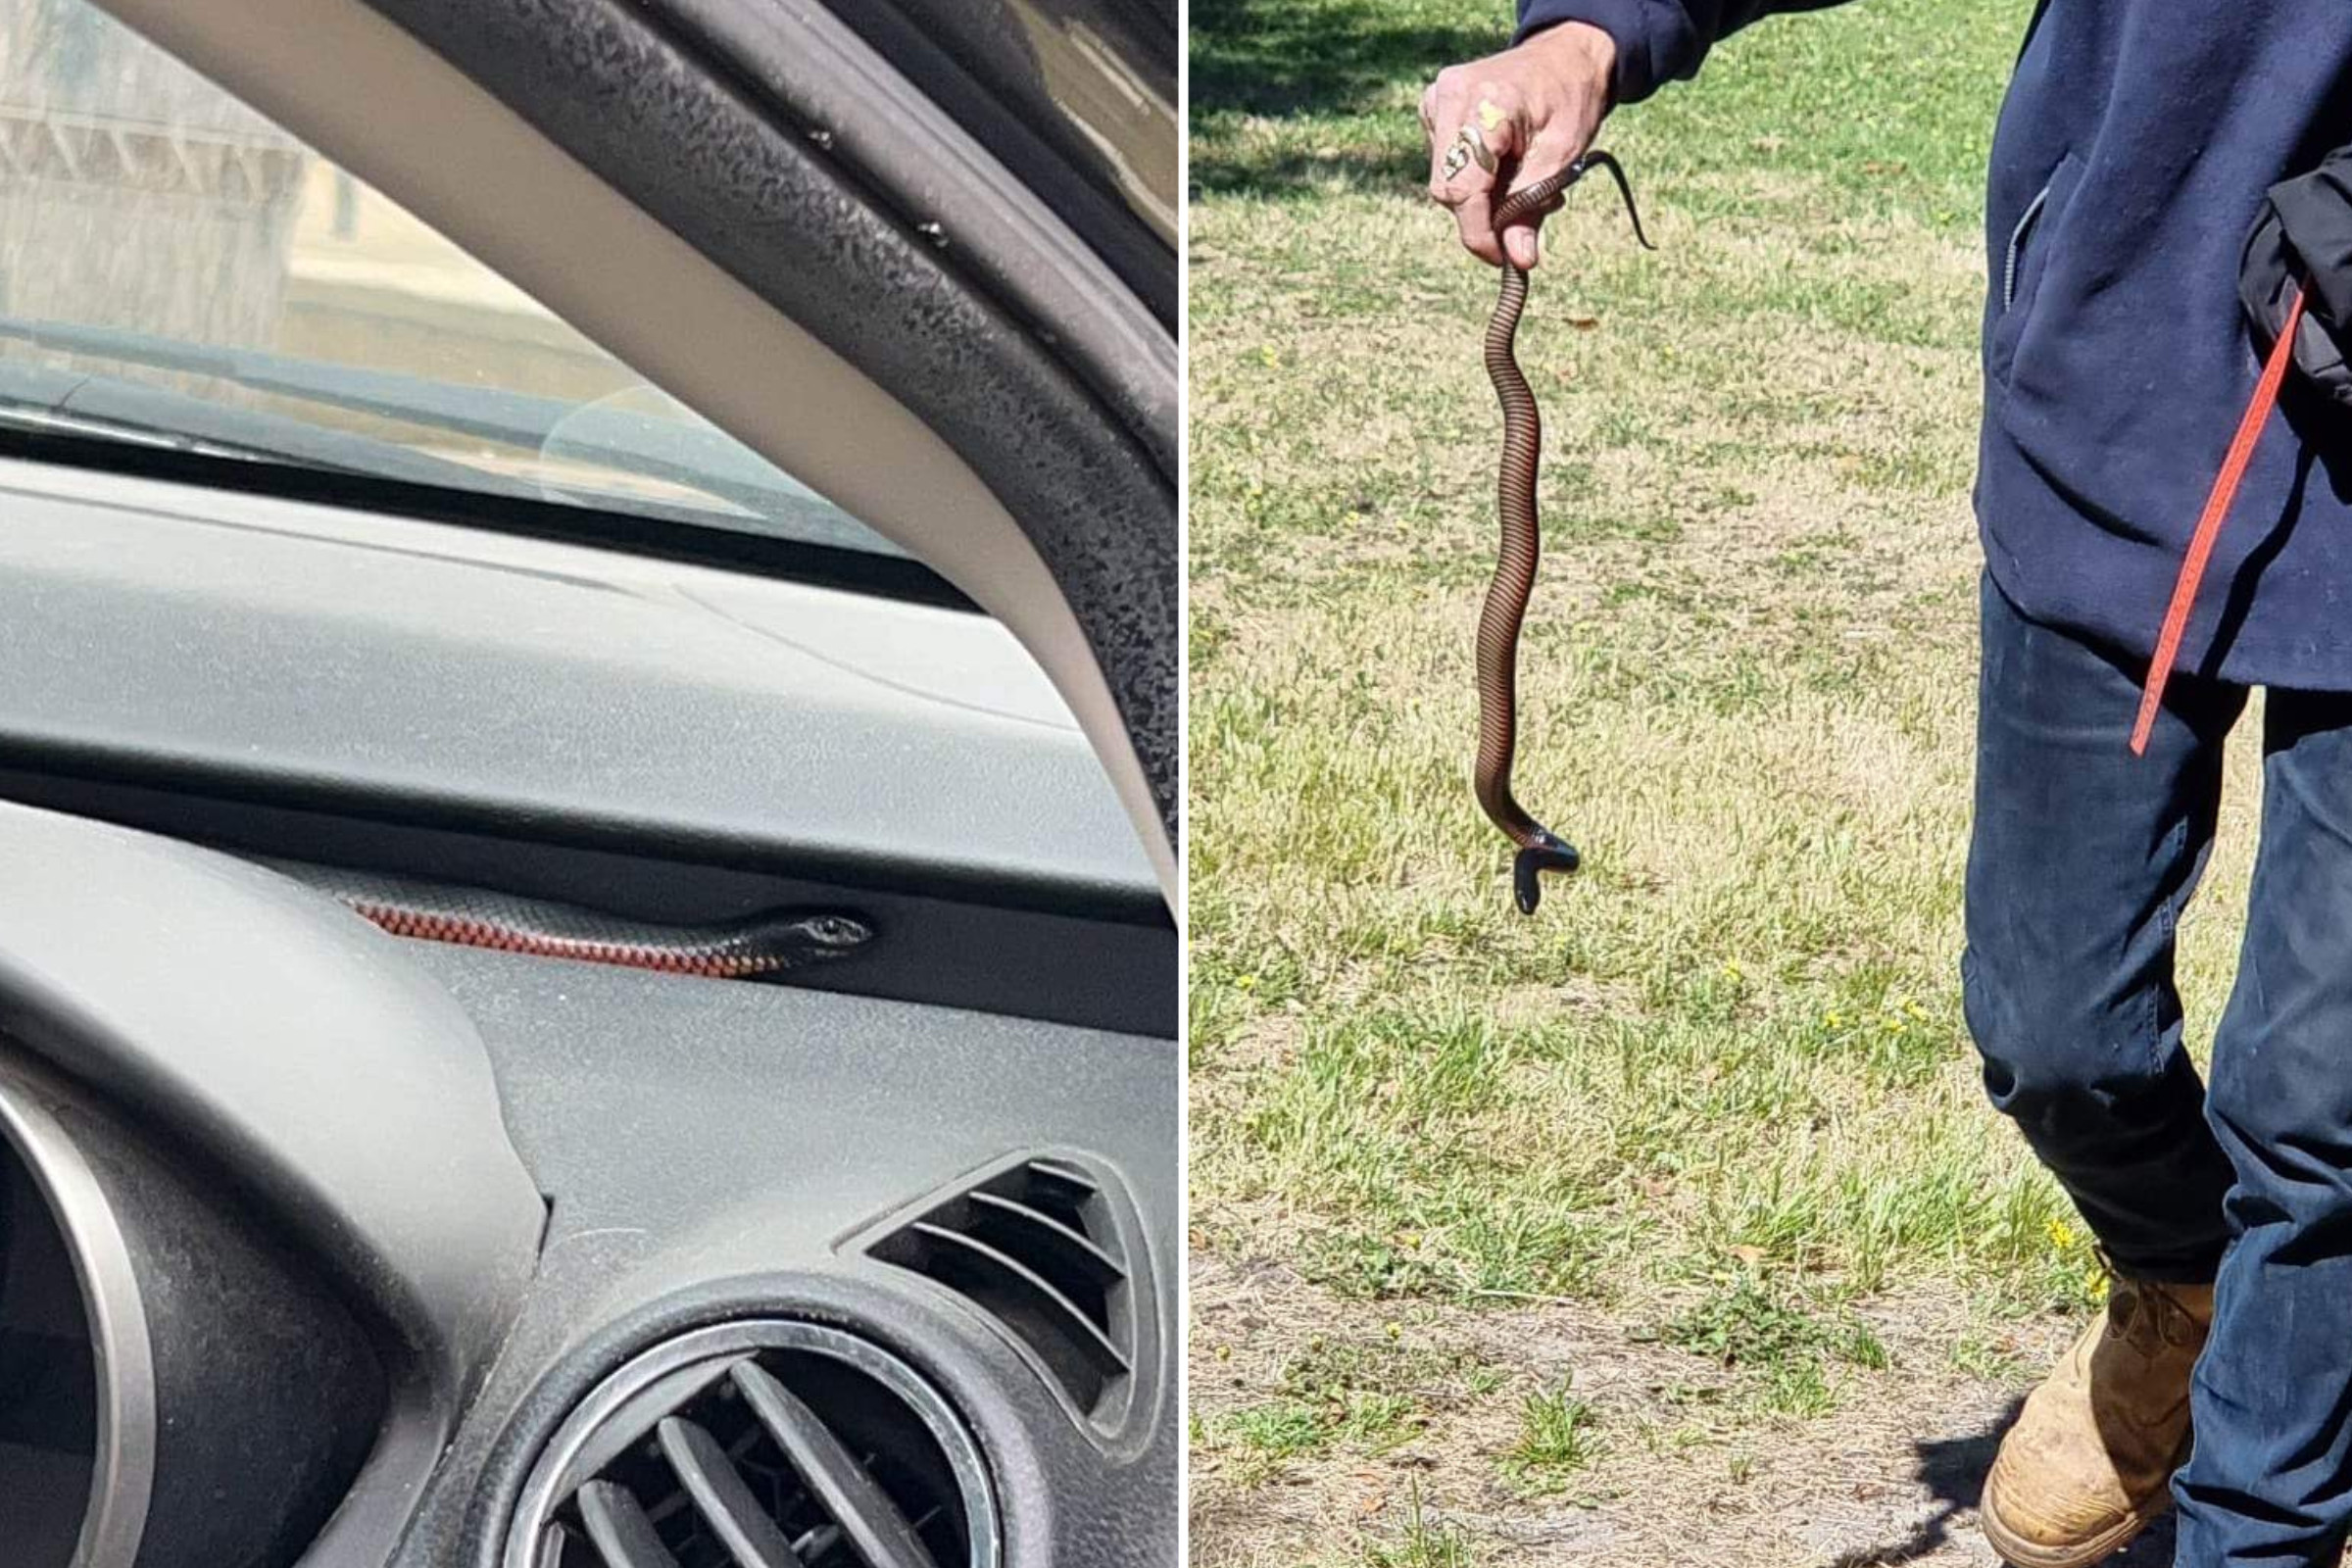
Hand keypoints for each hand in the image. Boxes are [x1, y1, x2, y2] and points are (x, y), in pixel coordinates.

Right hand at [1421, 22, 1616, 268]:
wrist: (1566, 54)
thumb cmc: (1571, 96)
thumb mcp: (1562, 154)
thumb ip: (1531, 207)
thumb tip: (1518, 260)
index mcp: (1484, 103)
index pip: (1462, 188)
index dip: (1479, 234)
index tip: (1504, 259)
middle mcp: (1449, 97)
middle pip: (1449, 188)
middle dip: (1485, 214)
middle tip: (1530, 212)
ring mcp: (1437, 100)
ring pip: (1446, 180)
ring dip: (1484, 197)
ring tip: (1525, 181)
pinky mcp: (1434, 108)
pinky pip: (1447, 164)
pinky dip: (1477, 177)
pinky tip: (1506, 163)